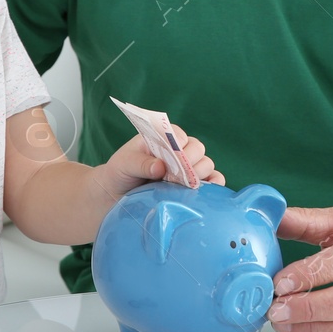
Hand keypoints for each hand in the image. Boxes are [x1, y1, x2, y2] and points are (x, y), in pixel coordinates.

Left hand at [101, 124, 224, 195]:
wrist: (118, 196)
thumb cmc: (120, 173)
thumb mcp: (123, 164)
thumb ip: (140, 163)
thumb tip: (161, 167)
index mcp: (162, 138)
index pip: (179, 135)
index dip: (178, 147)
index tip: (170, 161)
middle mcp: (179, 151)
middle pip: (197, 149)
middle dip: (190, 163)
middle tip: (174, 178)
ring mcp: (188, 168)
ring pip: (207, 165)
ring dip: (199, 175)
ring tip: (182, 186)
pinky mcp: (194, 186)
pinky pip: (213, 182)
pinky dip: (214, 185)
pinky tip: (204, 192)